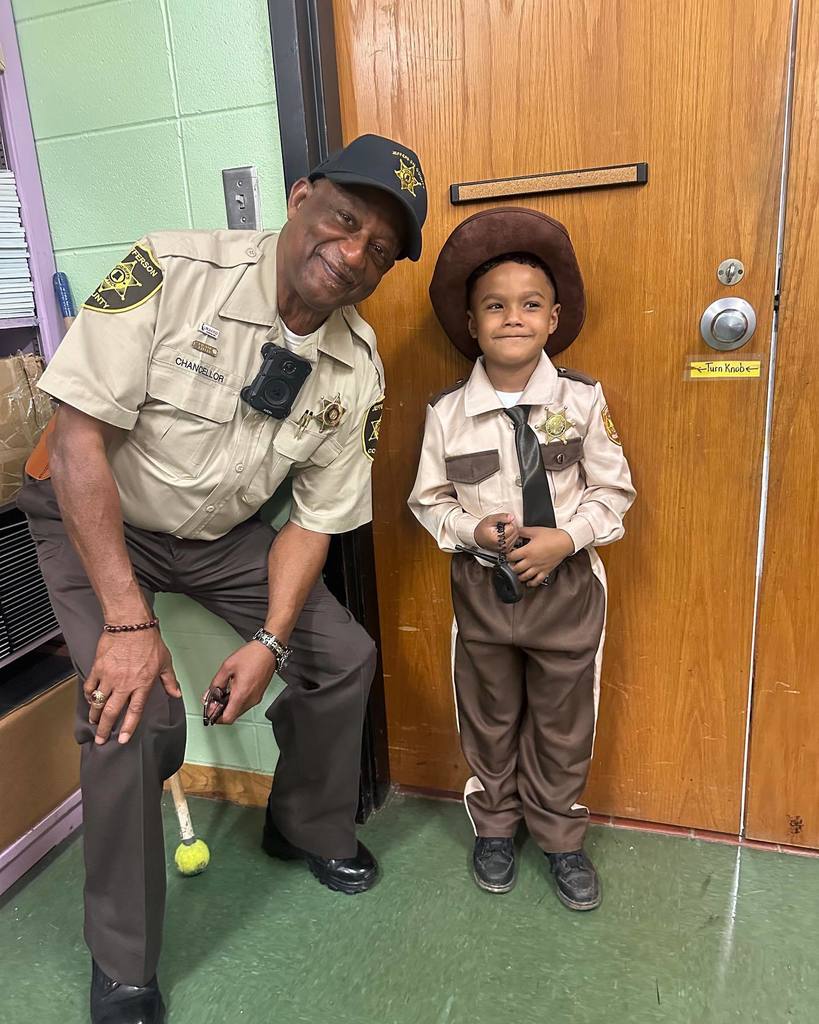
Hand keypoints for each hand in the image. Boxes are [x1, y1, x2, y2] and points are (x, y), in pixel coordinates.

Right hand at [85, 629, 180, 744]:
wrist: (131, 624)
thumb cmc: (149, 642)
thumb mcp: (164, 662)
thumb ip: (169, 680)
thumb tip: (176, 693)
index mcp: (142, 684)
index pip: (135, 711)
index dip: (128, 727)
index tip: (122, 739)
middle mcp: (124, 684)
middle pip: (112, 712)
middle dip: (104, 728)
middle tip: (100, 739)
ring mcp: (109, 676)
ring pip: (98, 702)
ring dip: (94, 714)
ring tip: (93, 722)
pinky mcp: (98, 667)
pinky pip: (90, 686)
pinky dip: (88, 695)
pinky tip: (90, 700)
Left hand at [203, 642, 277, 724]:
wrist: (268, 650)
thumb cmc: (251, 655)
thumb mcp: (227, 667)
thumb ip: (216, 683)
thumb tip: (209, 695)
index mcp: (241, 694)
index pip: (227, 718)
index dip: (216, 718)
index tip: (210, 712)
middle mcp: (250, 699)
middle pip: (233, 716)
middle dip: (221, 711)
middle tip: (214, 702)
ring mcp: (256, 698)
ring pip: (239, 711)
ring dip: (230, 706)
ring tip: (224, 694)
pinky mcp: (259, 695)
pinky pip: (246, 704)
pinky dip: (237, 702)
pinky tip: (233, 691)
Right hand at [473, 512, 519, 550]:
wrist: (478, 538)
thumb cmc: (482, 530)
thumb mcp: (490, 519)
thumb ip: (501, 517)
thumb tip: (512, 517)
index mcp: (498, 539)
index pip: (512, 527)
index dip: (508, 523)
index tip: (502, 523)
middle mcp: (502, 546)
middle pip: (516, 532)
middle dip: (510, 527)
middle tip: (501, 527)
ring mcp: (505, 549)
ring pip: (516, 537)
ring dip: (511, 532)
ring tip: (501, 531)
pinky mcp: (506, 551)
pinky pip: (514, 541)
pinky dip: (511, 537)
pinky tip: (503, 536)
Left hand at [506, 527, 574, 586]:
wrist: (565, 541)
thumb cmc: (552, 536)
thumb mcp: (535, 530)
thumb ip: (523, 531)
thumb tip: (515, 530)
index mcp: (527, 551)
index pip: (511, 557)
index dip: (507, 556)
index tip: (507, 555)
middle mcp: (531, 561)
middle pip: (515, 569)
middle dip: (511, 567)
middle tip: (510, 564)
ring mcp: (538, 567)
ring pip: (524, 577)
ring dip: (518, 576)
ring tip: (517, 572)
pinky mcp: (545, 571)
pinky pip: (536, 581)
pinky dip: (531, 583)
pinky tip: (528, 581)